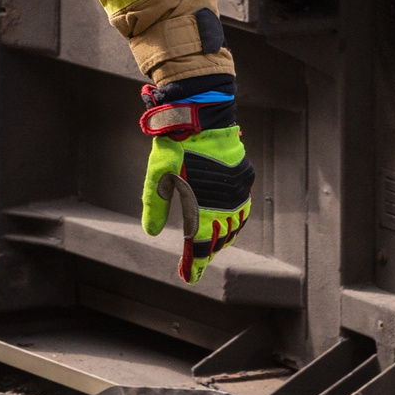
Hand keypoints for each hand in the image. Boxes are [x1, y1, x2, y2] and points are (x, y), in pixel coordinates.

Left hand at [137, 79, 253, 283]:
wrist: (201, 116)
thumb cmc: (174, 147)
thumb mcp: (157, 178)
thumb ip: (154, 206)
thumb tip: (151, 232)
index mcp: (202, 208)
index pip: (200, 246)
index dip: (195, 264)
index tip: (190, 277)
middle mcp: (224, 203)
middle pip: (219, 238)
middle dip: (209, 253)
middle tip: (197, 263)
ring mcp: (237, 190)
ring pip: (235, 223)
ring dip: (225, 237)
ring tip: (215, 246)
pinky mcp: (243, 177)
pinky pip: (243, 205)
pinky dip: (237, 218)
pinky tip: (231, 220)